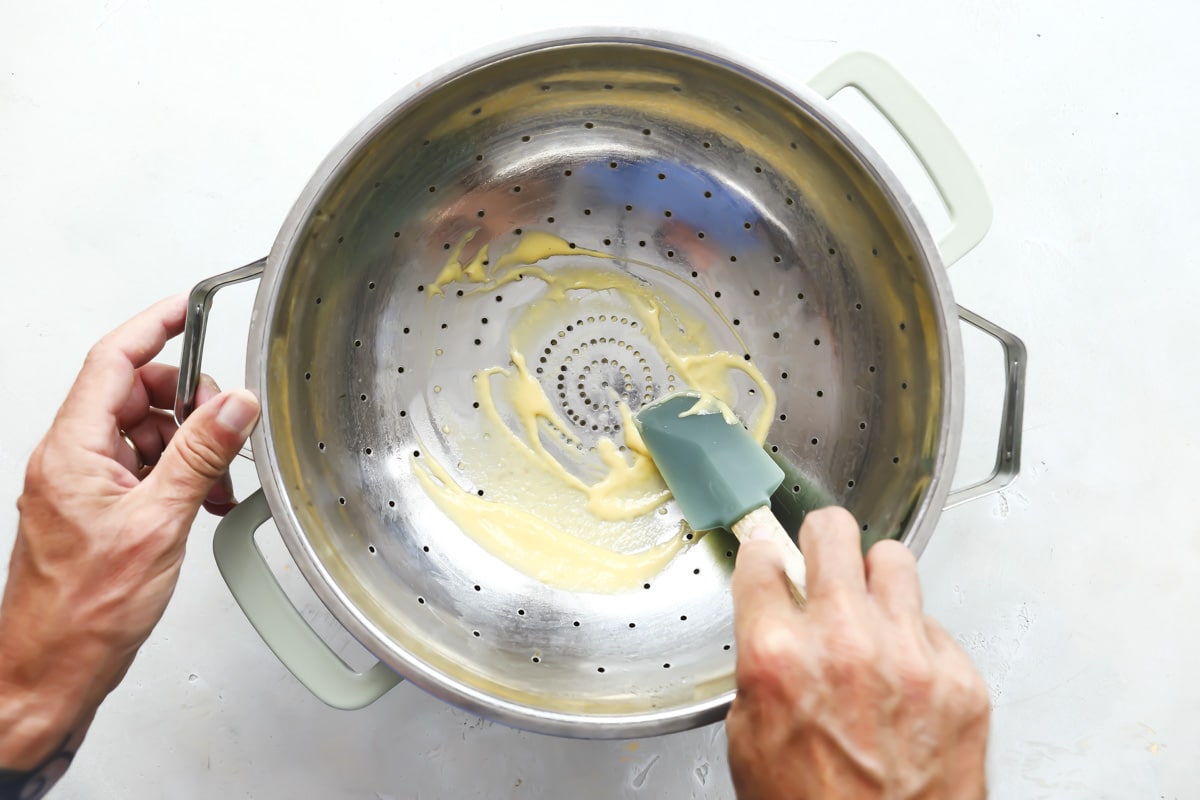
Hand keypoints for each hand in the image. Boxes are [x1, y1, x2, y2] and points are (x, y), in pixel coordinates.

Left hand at [0, 296, 259, 769]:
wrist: (52, 671)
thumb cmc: (82, 612)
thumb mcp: (158, 524)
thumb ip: (199, 457)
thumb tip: (233, 407)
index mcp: (72, 451)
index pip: (112, 363)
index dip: (152, 328)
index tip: (187, 309)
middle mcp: (72, 461)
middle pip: (133, 395)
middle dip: (187, 404)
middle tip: (225, 427)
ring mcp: (83, 485)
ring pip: (144, 433)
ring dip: (188, 448)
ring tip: (215, 484)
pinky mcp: (98, 510)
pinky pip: (143, 468)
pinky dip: (178, 476)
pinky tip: (201, 502)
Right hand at [727, 507, 989, 798]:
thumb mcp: (748, 738)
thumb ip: (760, 663)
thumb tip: (772, 620)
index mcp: (777, 656)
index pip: (763, 559)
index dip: (763, 559)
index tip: (769, 560)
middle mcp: (845, 643)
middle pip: (831, 531)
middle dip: (818, 539)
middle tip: (820, 555)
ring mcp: (910, 657)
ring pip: (894, 559)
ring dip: (874, 577)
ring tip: (869, 606)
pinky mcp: (961, 680)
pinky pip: (934, 624)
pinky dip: (914, 639)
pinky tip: (902, 674)